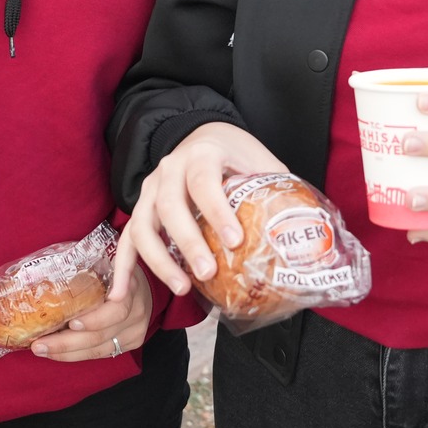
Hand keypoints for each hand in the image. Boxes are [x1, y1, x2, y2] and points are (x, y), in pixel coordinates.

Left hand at [30, 267, 153, 361]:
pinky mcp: (133, 341)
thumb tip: (41, 277)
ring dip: (67, 352)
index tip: (70, 323)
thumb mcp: (101, 260)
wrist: (139, 282)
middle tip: (39, 344)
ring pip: (99, 349)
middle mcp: (136, 310)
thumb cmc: (112, 267)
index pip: (116, 309)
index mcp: (129, 285)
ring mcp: (135, 328)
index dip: (93, 320)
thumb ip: (81, 268)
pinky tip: (58, 352)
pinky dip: (78, 354)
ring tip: (42, 349)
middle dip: (66, 342)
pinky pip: (102, 353)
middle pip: (100, 335)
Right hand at [109, 121, 286, 303]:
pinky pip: (127, 239)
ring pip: (143, 225)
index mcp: (201, 153)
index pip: (204, 181)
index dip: (217, 211)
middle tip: (208, 272)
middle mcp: (169, 169)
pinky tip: (119, 294)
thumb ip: (277, 189)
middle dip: (188, 242)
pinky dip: (122, 268)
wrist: (200, 133)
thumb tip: (308, 229)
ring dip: (159, 260)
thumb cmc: (235, 154)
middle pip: (170, 206)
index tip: (234, 241)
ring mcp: (150, 189)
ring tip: (184, 287)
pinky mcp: (140, 209)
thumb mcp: (260, 161)